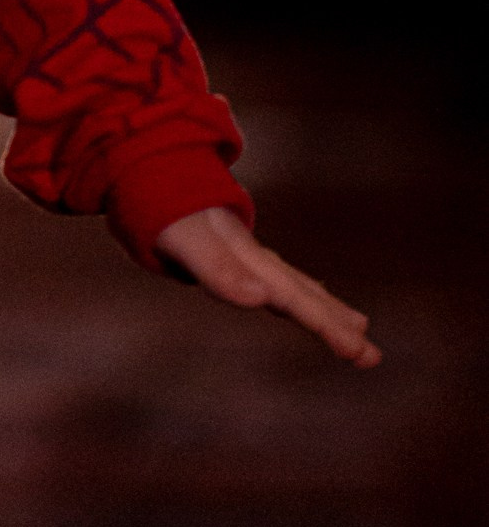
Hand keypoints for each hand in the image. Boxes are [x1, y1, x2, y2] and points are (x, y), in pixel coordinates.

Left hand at [154, 205, 381, 367]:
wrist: (152, 169)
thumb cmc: (167, 212)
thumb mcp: (186, 243)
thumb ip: (221, 271)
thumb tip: (262, 299)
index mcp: (249, 259)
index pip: (295, 299)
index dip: (326, 325)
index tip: (356, 350)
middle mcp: (255, 258)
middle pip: (304, 295)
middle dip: (338, 325)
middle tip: (373, 358)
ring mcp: (248, 255)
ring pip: (297, 286)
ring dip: (328, 310)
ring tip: (362, 329)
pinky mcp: (237, 254)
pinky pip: (281, 279)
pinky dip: (303, 292)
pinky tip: (314, 296)